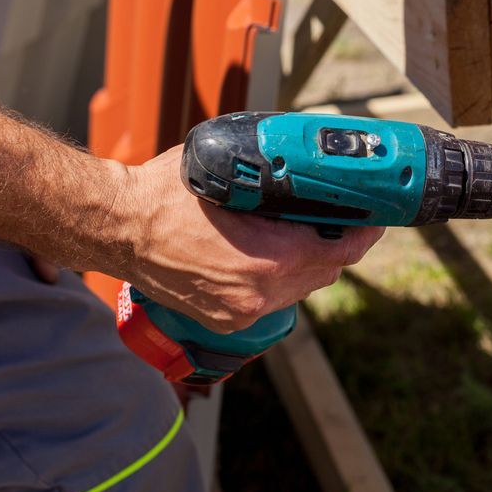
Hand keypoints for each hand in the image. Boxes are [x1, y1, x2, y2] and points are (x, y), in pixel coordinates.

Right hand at [119, 146, 384, 332]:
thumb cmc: (166, 194)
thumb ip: (277, 181)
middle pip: (326, 273)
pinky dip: (281, 280)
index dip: (364, 233)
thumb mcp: (232, 170)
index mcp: (268, 260)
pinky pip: (272, 301)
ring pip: (300, 289)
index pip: (342, 251)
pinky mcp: (225, 321)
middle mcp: (260, 294)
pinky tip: (273, 256)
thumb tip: (313, 171)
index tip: (375, 217)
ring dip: (310, 264)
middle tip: (344, 219)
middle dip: (339, 246)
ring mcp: (242, 312)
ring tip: (307, 235)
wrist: (116, 227)